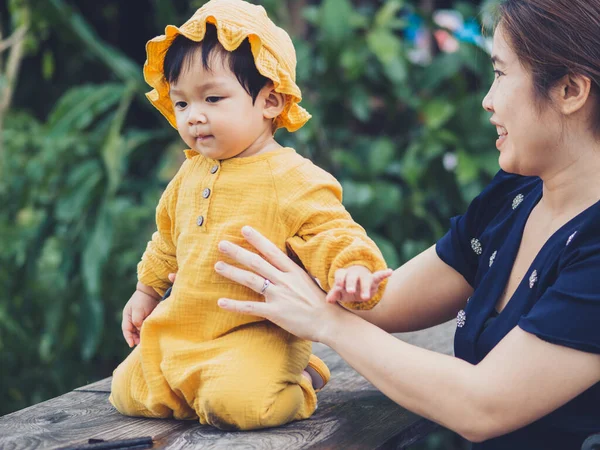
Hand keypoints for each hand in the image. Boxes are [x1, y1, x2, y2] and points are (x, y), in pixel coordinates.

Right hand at [121, 288, 159, 347]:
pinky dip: (147, 332)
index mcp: (127, 316)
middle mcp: (133, 319)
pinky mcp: (148, 319)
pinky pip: (146, 328)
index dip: (128, 338)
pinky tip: (151, 335)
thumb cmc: (143, 299)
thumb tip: (139, 329)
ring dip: (142, 336)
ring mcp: (141, 319)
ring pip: (139, 331)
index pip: (126, 329)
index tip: (132, 344)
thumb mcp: (137, 309)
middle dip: (135, 339)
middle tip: (140, 343)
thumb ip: (136, 320)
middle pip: (132, 332)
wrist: (152, 291)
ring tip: (146, 341)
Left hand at [214, 226, 344, 342]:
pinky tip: (220, 302)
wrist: (331, 322)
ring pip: (251, 280)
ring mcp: (279, 295)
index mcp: (293, 271)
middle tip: (222, 244)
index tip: (244, 229)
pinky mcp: (275, 312)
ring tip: (217, 266)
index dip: (257, 239)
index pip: (272, 251)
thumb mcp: (308, 281)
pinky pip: (250, 307)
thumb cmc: (322, 303)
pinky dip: (234, 305)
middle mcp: (284, 280)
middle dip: (238, 252)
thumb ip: (294, 274)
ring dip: (232, 272)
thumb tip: (283, 267)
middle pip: (257, 262)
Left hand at [325, 266, 392, 303]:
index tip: (339, 287)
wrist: (357, 284)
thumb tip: (328, 300)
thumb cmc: (346, 288)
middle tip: (350, 291)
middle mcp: (353, 273)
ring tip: (365, 298)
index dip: (339, 280)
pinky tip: (390, 272)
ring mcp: (364, 276)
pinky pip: (379, 275)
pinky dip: (384, 274)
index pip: (340, 274)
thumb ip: (334, 294)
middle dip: (351, 283)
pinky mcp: (373, 279)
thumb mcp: (340, 292)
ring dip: (365, 288)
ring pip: (365, 280)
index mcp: (343, 274)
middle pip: (352, 277)